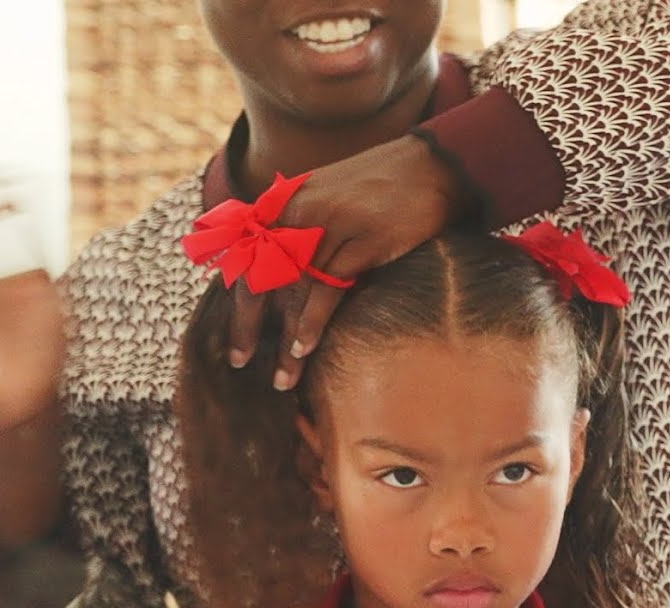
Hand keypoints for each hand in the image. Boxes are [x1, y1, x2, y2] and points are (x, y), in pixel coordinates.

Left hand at [227, 134, 468, 388]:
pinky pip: (326, 290)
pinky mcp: (359, 239)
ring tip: (282, 378)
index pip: (248, 259)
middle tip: (241, 362)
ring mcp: (328, 224)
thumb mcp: (331, 198)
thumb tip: (284, 272)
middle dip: (249, 327)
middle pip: (262, 279)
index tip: (236, 335)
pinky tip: (304, 350)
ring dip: (284, 341)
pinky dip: (312, 324)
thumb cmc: (385, 187)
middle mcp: (299, 211)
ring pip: (293, 293)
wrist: (433, 165)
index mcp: (287, 202)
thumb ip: (303, 228)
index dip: (240, 302)